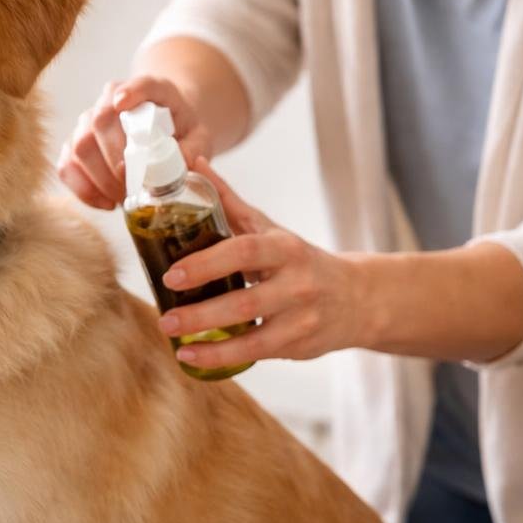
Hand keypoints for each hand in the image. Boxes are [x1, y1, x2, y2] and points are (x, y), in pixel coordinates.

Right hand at [57, 76, 213, 209]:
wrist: (164, 131)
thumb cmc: (181, 133)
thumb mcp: (199, 138)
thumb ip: (194, 149)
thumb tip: (182, 163)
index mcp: (152, 90)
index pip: (141, 84)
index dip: (130, 92)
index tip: (121, 104)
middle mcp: (113, 99)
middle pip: (100, 121)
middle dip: (114, 159)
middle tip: (134, 188)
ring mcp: (89, 121)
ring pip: (79, 146)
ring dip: (100, 179)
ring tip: (124, 200)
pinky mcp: (75, 145)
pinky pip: (67, 166)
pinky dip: (84, 189)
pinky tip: (106, 203)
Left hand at [158, 158, 369, 369]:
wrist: (357, 297)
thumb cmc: (300, 261)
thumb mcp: (270, 230)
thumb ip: (229, 202)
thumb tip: (193, 164)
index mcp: (285, 248)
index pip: (245, 251)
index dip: (207, 263)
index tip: (172, 275)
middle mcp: (297, 283)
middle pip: (246, 300)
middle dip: (200, 312)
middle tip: (165, 317)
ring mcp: (301, 317)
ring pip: (252, 335)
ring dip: (209, 343)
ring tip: (173, 339)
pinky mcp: (299, 344)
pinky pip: (257, 354)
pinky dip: (222, 358)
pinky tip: (192, 357)